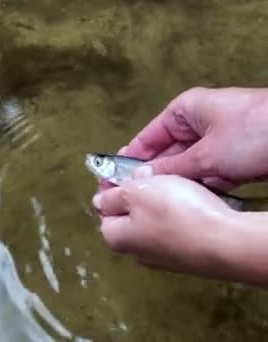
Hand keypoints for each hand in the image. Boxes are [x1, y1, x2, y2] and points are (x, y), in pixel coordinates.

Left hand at [93, 167, 237, 277]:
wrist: (225, 242)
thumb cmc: (175, 213)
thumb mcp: (136, 193)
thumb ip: (113, 196)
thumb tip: (99, 200)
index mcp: (115, 238)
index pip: (103, 209)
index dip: (110, 186)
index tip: (120, 169)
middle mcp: (135, 253)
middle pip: (128, 215)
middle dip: (136, 192)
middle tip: (148, 172)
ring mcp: (163, 257)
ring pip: (153, 220)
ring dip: (158, 200)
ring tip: (171, 182)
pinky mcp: (187, 255)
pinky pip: (175, 228)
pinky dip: (178, 212)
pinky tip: (189, 200)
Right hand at [120, 87, 267, 190]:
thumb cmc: (254, 134)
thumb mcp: (206, 155)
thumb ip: (170, 169)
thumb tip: (139, 181)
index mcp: (185, 111)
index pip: (147, 137)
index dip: (129, 160)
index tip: (112, 183)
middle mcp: (199, 123)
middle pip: (167, 154)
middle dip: (156, 177)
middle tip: (136, 202)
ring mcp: (219, 140)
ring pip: (189, 167)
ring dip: (182, 185)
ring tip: (162, 206)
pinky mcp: (237, 157)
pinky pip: (211, 175)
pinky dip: (205, 188)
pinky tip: (193, 204)